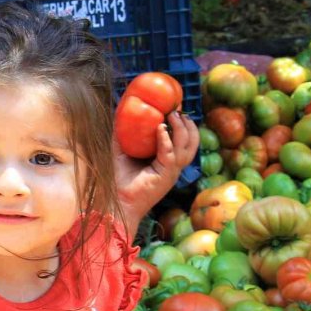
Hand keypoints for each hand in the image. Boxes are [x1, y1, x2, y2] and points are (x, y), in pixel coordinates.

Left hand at [115, 111, 198, 236]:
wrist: (118, 201)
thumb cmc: (120, 178)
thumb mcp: (123, 151)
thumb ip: (124, 134)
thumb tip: (119, 113)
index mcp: (168, 162)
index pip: (186, 142)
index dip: (186, 125)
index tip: (178, 109)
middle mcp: (174, 167)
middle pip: (192, 143)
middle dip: (189, 124)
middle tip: (177, 111)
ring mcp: (172, 172)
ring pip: (186, 147)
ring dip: (181, 128)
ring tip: (172, 115)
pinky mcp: (165, 176)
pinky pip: (170, 154)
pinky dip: (166, 140)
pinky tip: (160, 128)